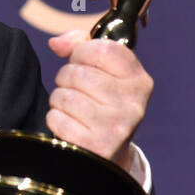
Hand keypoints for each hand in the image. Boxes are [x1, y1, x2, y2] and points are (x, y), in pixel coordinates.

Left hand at [46, 28, 152, 172]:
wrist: (109, 150)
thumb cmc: (102, 100)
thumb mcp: (103, 70)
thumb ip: (80, 45)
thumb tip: (57, 43)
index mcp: (139, 80)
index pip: (104, 49)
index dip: (82, 51)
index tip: (80, 59)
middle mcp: (132, 104)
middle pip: (78, 73)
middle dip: (66, 77)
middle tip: (75, 88)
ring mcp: (115, 126)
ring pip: (64, 96)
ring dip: (59, 99)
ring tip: (72, 106)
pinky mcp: (95, 145)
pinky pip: (57, 119)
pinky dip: (55, 118)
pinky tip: (70, 122)